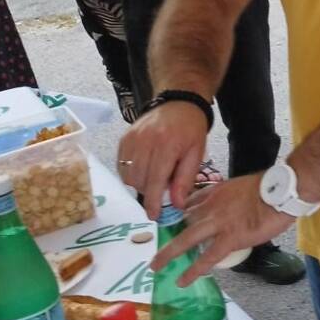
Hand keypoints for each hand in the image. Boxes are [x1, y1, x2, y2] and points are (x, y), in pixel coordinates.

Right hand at [119, 100, 209, 218]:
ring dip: (140, 183)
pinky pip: (122, 166)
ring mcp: (132, 139)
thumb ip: (185, 179)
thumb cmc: (191, 128)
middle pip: (139, 180)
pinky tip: (145, 169)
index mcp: (168, 144)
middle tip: (163, 187)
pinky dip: (131, 173)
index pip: (155, 180)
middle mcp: (146, 141)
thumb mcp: (197, 152)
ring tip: (155, 175)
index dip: (153, 201)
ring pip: (128, 175)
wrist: (179, 102)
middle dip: (149, 191)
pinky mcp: (124, 138)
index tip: (154, 216)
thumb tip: (176, 205)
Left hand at [152, 174, 293, 286]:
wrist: (284, 190)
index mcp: (217, 191)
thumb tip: (232, 207)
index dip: (180, 212)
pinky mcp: (230, 238)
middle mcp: (212, 206)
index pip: (192, 201)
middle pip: (183, 220)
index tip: (172, 221)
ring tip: (156, 266)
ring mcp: (219, 223)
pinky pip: (207, 257)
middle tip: (156, 244)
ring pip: (187, 238)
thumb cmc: (273, 188)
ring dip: (169, 253)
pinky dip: (193, 270)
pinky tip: (182, 280)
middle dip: (168, 233)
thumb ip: (232, 196)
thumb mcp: (244, 185)